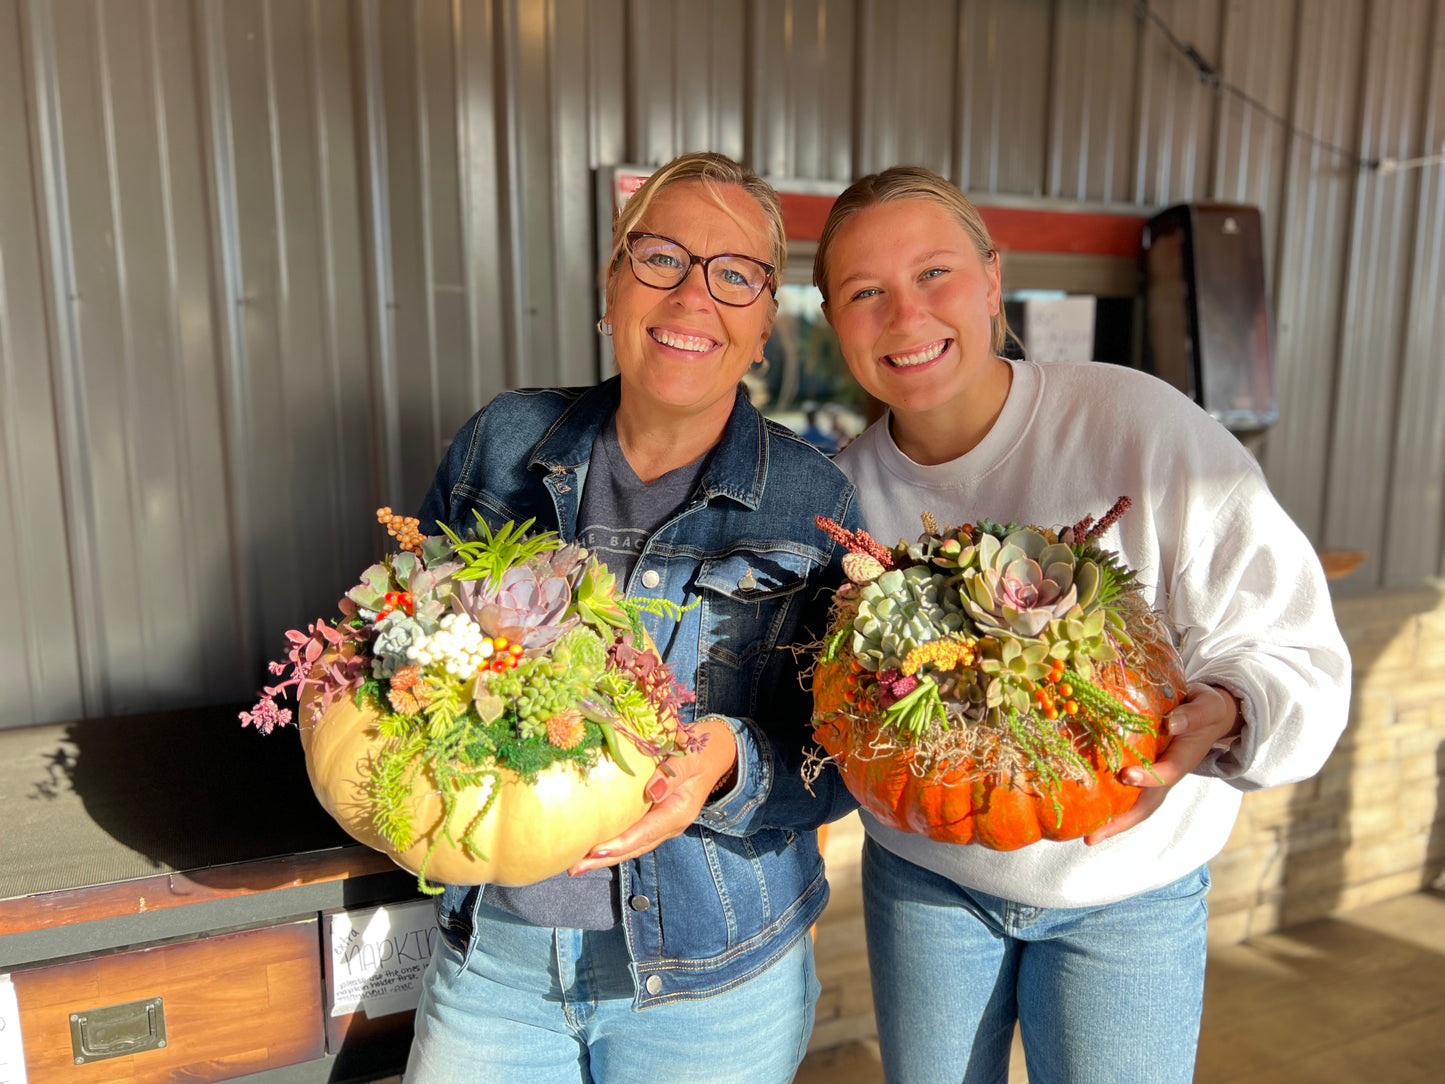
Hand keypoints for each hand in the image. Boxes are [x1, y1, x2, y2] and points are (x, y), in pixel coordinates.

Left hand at [567, 716, 738, 874]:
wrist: (712, 755)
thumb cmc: (699, 752)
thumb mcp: (690, 758)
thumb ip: (673, 774)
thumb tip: (653, 791)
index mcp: (679, 812)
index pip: (647, 832)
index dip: (622, 843)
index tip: (597, 851)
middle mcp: (670, 824)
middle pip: (635, 847)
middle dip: (605, 859)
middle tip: (575, 867)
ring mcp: (662, 824)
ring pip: (632, 845)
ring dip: (605, 856)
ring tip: (575, 864)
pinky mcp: (653, 819)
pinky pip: (631, 835)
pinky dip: (611, 842)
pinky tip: (590, 846)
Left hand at [1084, 682, 1241, 845]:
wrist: (1210, 716)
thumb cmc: (1206, 711)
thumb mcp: (1206, 708)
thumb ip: (1193, 715)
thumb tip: (1172, 723)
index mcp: (1182, 760)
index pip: (1166, 774)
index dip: (1148, 778)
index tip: (1126, 775)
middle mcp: (1167, 774)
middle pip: (1146, 805)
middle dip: (1121, 822)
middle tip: (1092, 836)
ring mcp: (1155, 776)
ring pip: (1135, 804)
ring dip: (1111, 821)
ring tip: (1086, 836)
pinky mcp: (1144, 770)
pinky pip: (1126, 792)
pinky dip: (1109, 804)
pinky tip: (1086, 811)